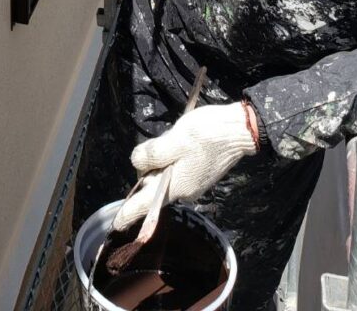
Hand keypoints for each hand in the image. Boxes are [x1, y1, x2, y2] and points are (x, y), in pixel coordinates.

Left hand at [112, 102, 255, 230]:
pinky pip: (177, 169)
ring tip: (174, 139)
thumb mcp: (175, 140)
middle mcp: (184, 190)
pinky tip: (182, 142)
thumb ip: (152, 154)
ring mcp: (193, 183)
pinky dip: (173, 157)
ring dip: (162, 159)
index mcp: (176, 186)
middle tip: (161, 143)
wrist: (240, 131)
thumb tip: (137, 163)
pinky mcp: (200, 174)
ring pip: (165, 174)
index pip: (146, 203)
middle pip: (154, 184)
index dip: (129, 213)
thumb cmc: (207, 135)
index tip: (116, 225)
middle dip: (149, 167)